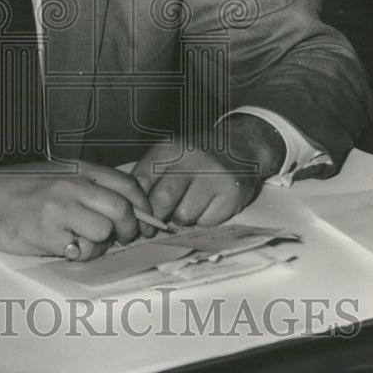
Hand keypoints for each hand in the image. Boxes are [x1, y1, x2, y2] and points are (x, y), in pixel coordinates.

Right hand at [0, 160, 156, 259]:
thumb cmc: (14, 188)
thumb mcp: (54, 173)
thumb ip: (85, 184)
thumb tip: (123, 206)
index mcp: (75, 169)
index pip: (125, 184)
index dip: (142, 205)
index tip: (145, 219)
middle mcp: (70, 185)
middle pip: (121, 210)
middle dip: (129, 229)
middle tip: (122, 237)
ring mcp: (59, 209)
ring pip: (104, 232)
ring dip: (100, 244)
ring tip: (82, 242)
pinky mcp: (48, 233)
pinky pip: (81, 250)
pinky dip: (79, 253)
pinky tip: (63, 245)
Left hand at [131, 140, 262, 237]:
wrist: (241, 146)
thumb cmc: (197, 158)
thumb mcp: (170, 156)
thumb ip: (150, 177)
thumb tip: (132, 211)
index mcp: (169, 149)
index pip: (142, 180)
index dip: (136, 204)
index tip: (135, 217)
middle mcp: (191, 158)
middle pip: (163, 199)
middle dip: (155, 218)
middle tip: (154, 227)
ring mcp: (214, 175)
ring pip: (184, 215)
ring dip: (181, 219)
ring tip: (188, 207)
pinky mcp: (232, 192)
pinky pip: (207, 221)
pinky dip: (203, 220)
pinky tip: (208, 206)